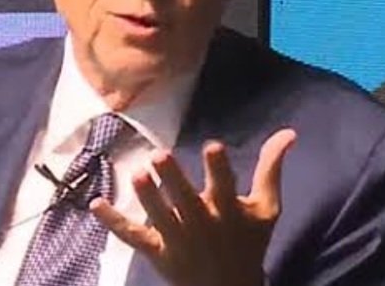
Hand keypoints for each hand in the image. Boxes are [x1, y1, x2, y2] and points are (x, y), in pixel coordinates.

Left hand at [92, 128, 295, 285]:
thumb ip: (272, 169)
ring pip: (160, 217)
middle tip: (159, 155)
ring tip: (136, 174)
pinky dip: (114, 222)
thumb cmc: (248, 242)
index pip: (224, 186)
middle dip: (173, 180)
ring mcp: (178, 240)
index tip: (212, 146)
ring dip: (148, 197)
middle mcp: (202, 225)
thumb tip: (289, 132)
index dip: (218, 168)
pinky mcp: (158, 252)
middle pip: (186, 201)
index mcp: (228, 211)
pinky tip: (95, 204)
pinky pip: (133, 237)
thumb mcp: (266, 208)